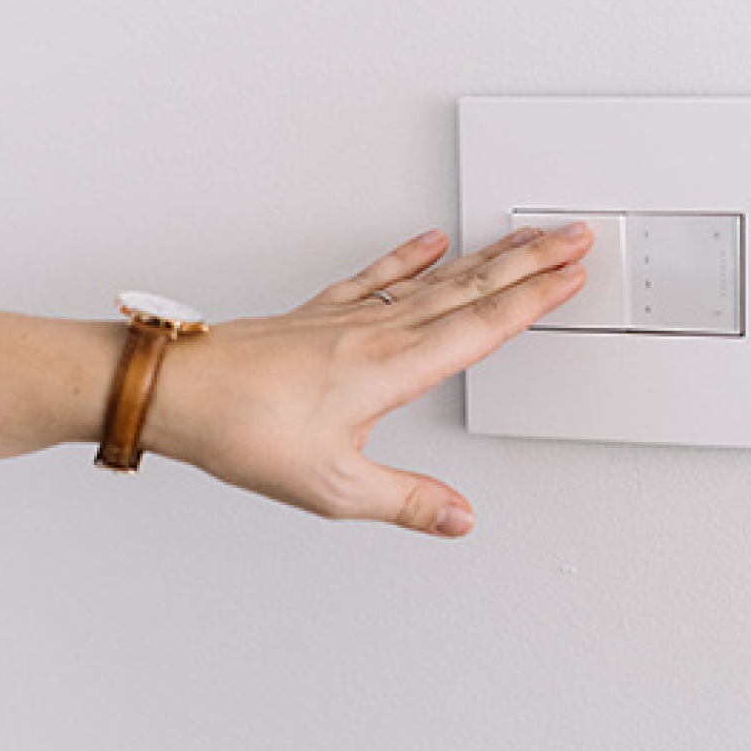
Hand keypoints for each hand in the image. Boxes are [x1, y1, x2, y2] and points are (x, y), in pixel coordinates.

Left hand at [145, 223, 593, 536]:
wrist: (178, 390)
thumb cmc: (243, 429)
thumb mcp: (332, 486)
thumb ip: (404, 500)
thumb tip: (458, 516)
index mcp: (391, 369)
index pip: (482, 327)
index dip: (534, 300)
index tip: (572, 275)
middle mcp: (378, 332)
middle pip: (472, 288)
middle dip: (531, 260)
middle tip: (571, 234)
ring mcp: (350, 316)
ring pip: (436, 276)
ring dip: (487, 254)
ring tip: (522, 236)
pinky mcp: (323, 313)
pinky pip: (379, 276)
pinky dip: (410, 257)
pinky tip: (428, 242)